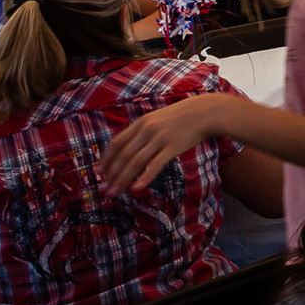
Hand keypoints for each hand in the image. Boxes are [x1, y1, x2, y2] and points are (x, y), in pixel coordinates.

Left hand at [98, 94, 221, 194]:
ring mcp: (160, 138)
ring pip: (135, 162)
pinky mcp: (173, 147)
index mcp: (141, 122)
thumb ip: (143, 131)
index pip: (116, 143)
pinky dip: (144, 177)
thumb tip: (129, 148)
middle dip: (111, 174)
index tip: (99, 173)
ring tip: (115, 192)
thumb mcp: (158, 118)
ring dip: (123, 179)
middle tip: (103, 189)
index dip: (106, 159)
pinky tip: (136, 188)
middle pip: (123, 155)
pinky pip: (155, 165)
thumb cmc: (182, 117)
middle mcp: (147, 130)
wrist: (205, 112)